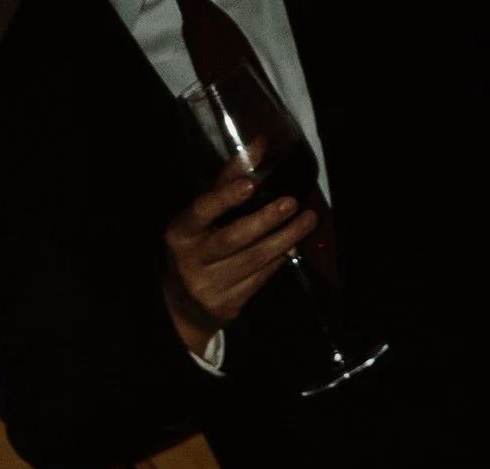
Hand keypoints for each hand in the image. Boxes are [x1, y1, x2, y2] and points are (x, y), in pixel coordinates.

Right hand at [161, 165, 315, 348]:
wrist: (183, 305)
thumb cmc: (197, 246)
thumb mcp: (202, 215)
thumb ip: (228, 180)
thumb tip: (261, 143)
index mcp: (181, 233)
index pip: (202, 211)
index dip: (226, 198)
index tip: (251, 184)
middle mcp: (191, 261)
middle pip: (232, 239)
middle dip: (265, 221)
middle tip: (291, 204)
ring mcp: (209, 287)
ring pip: (252, 260)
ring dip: (284, 239)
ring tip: (307, 221)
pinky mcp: (227, 305)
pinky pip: (259, 279)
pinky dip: (278, 259)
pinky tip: (291, 245)